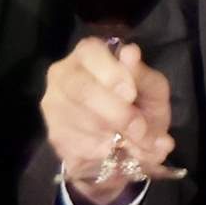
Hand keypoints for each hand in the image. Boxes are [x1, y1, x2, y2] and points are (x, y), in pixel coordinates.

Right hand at [43, 38, 172, 204]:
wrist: (128, 143)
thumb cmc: (140, 105)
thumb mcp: (152, 89)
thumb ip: (143, 75)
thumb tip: (131, 53)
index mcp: (89, 54)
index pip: (90, 53)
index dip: (112, 73)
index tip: (132, 95)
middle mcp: (63, 74)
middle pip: (80, 89)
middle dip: (116, 112)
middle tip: (139, 128)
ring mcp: (54, 105)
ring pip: (79, 120)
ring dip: (113, 136)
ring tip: (133, 141)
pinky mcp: (54, 134)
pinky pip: (76, 144)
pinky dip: (102, 151)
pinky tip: (113, 148)